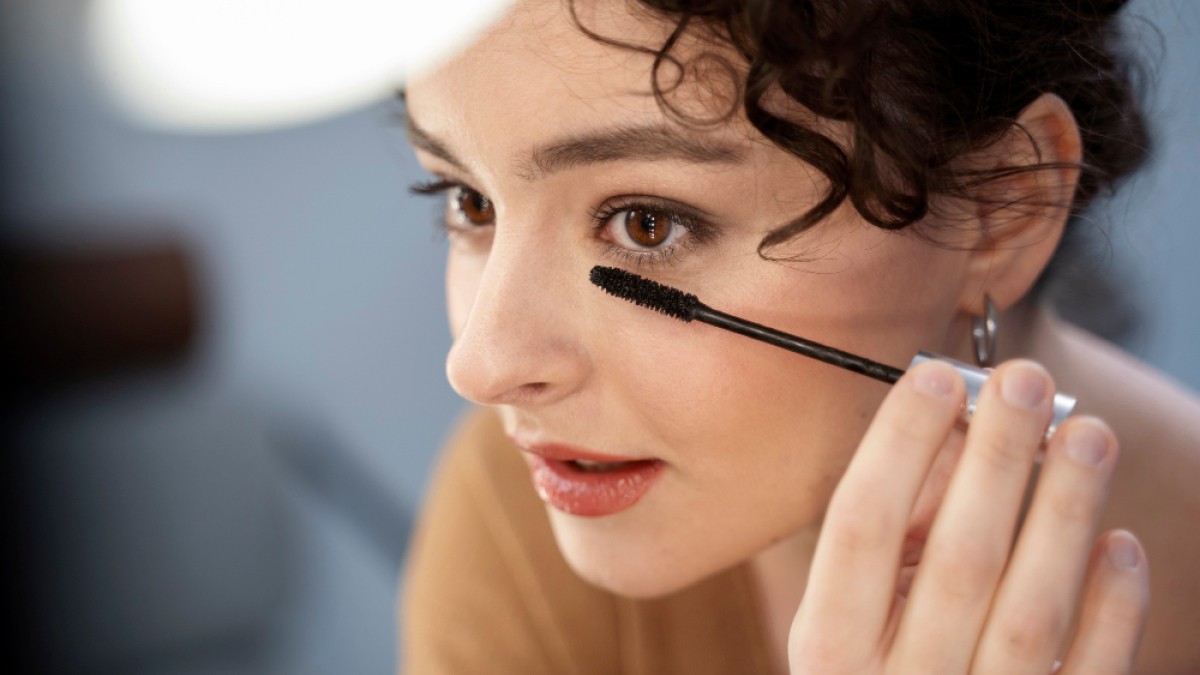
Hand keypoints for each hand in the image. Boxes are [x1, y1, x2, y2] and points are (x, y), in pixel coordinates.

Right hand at [789, 359, 1149, 673]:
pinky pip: (1088, 671)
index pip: (860, 526)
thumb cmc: (873, 669)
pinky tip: (1121, 541)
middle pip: (958, 558)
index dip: (898, 445)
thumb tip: (957, 429)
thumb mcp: (854, 610)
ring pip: (1032, 611)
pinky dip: (1112, 606)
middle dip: (996, 459)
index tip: (937, 377)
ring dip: (1064, 512)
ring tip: (1088, 433)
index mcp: (830, 645)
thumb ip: (901, 524)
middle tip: (1027, 380)